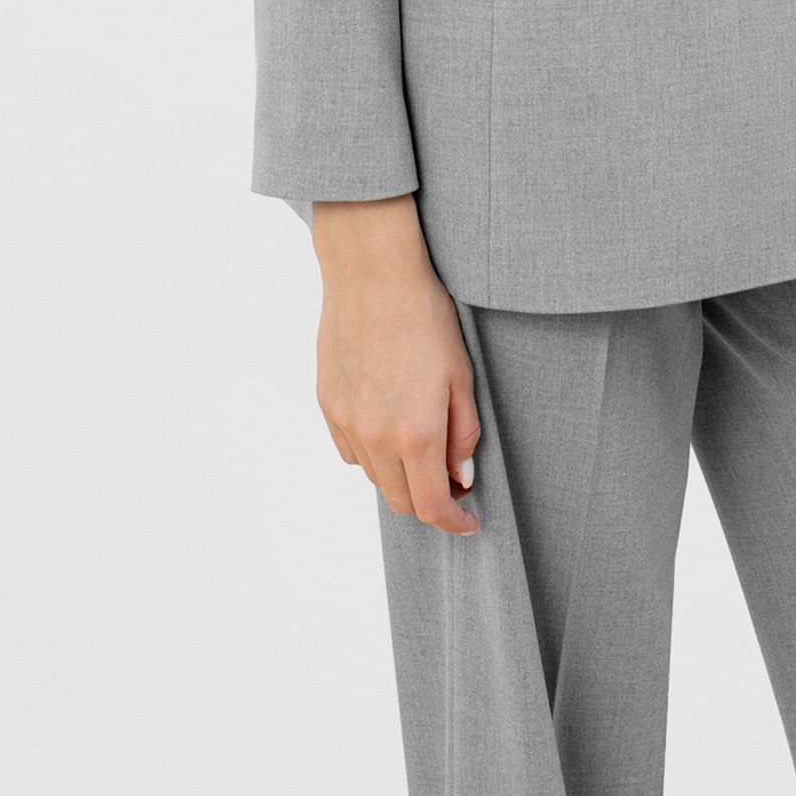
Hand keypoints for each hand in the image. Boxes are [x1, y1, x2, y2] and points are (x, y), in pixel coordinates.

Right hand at [312, 195, 480, 535]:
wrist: (372, 274)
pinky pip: (350, 450)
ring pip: (374, 476)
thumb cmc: (425, 316)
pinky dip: (372, 452)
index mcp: (415, 432)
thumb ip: (463, 433)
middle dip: (429, 501)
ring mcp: (345, 422)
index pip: (432, 506)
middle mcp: (375, 436)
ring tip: (421, 440)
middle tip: (451, 478)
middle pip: (401, 500)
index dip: (454, 522)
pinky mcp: (327, 405)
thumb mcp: (462, 375)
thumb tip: (460, 477)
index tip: (468, 521)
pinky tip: (388, 422)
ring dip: (400, 475)